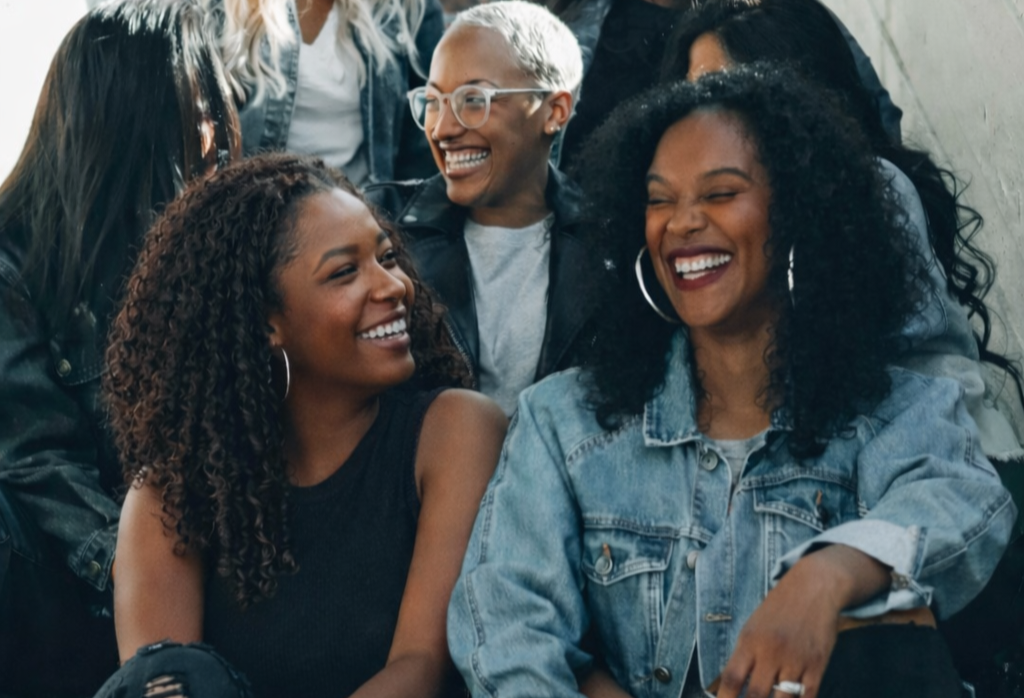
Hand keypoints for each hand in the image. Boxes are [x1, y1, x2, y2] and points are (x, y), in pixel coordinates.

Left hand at [714, 545, 888, 697]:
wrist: (813, 587)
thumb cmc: (779, 608)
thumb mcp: (753, 626)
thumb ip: (744, 656)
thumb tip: (732, 686)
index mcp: (750, 641)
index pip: (732, 678)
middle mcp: (771, 651)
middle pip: (756, 694)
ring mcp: (796, 659)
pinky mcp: (818, 664)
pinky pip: (808, 696)